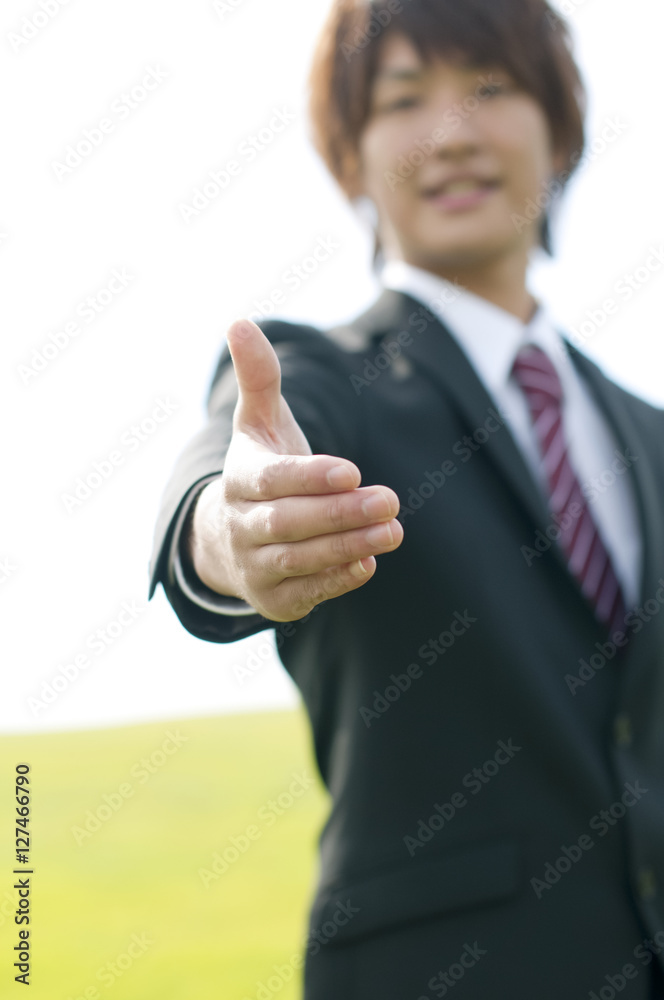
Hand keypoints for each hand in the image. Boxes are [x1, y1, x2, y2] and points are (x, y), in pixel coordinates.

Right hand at [187, 318, 402, 621]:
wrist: (229, 540)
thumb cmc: (261, 470)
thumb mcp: (258, 424)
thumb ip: (259, 378)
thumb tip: (240, 321)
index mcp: (239, 480)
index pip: (271, 480)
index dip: (309, 477)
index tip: (351, 470)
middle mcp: (241, 525)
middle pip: (288, 522)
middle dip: (339, 513)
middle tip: (391, 499)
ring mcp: (255, 565)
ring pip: (299, 559)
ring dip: (347, 546)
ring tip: (393, 530)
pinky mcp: (275, 598)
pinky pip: (307, 592)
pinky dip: (337, 580)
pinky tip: (370, 563)